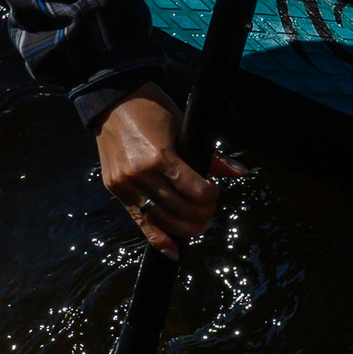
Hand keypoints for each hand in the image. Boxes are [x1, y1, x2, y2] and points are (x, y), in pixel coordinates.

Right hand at [95, 82, 247, 258]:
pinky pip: (139, 220)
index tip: (215, 194)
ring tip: (198, 226)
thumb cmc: (153, 110)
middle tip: (210, 213)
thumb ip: (210, 156)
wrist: (113, 101)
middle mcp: (141, 174)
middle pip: (179, 210)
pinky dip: (156, 238)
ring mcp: (126, 184)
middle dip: (200, 216)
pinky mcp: (116, 189)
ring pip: (161, 219)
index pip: (194, 191)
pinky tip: (172, 251)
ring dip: (183, 229)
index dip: (210, 198)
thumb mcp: (184, 127)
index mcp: (161, 157)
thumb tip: (239, 173)